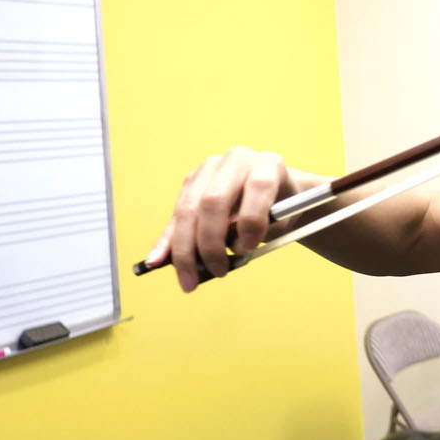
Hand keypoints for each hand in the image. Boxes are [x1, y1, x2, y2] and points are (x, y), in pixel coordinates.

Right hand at [145, 147, 295, 291]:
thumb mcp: (283, 220)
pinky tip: (156, 260)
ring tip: (190, 280)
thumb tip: (230, 247)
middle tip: (218, 271)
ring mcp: (210, 169)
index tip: (249, 247)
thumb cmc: (281, 208)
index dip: (252, 219)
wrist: (278, 193)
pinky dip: (167, 241)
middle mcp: (236, 159)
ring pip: (189, 209)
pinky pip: (176, 215)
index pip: (258, 186)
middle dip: (211, 242)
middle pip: (214, 201)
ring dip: (186, 249)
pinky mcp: (192, 182)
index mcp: (267, 163)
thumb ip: (260, 230)